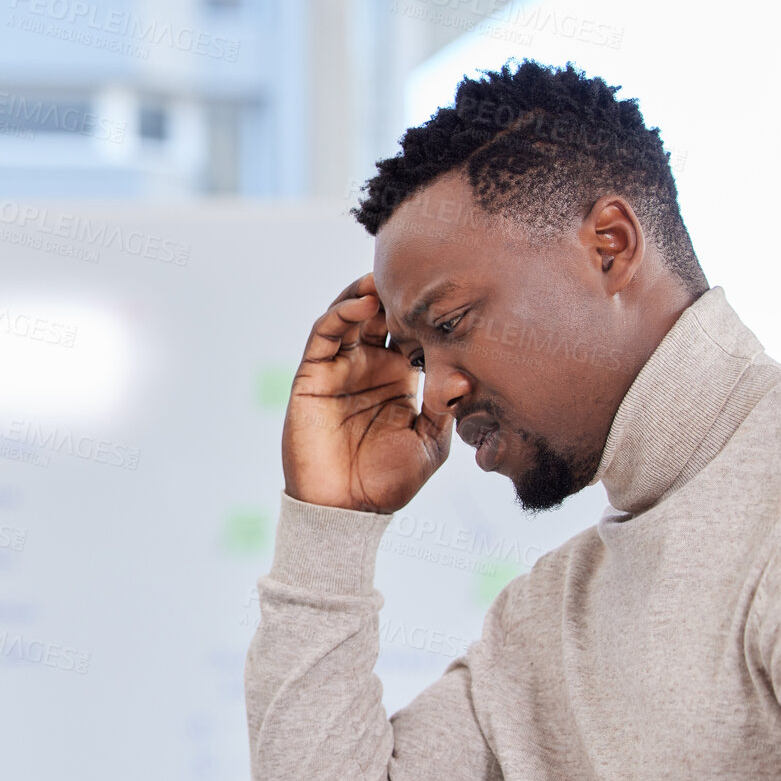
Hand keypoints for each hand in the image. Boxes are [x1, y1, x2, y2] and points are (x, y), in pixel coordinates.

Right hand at [281, 274, 452, 512]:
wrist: (347, 510)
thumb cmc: (389, 481)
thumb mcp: (432, 441)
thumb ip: (448, 406)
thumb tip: (468, 372)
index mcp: (400, 378)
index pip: (413, 331)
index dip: (427, 310)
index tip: (452, 288)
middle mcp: (369, 367)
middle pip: (382, 314)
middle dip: (397, 292)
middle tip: (419, 270)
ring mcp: (339, 369)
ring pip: (351, 316)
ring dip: (367, 292)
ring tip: (386, 277)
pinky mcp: (312, 375)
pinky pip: (324, 335)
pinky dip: (341, 313)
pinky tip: (363, 302)